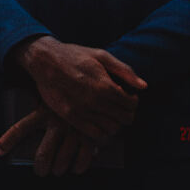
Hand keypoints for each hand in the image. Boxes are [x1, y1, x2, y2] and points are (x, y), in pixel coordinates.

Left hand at [0, 106, 99, 176]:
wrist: (97, 91)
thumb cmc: (71, 97)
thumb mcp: (52, 98)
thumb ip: (41, 111)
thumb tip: (29, 129)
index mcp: (44, 112)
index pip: (22, 127)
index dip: (8, 140)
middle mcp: (58, 123)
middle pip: (43, 154)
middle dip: (41, 167)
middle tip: (41, 171)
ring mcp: (74, 131)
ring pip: (62, 160)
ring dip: (59, 169)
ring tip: (58, 170)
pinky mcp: (90, 136)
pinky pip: (83, 159)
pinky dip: (79, 167)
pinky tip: (76, 168)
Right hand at [13, 36, 145, 140]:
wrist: (45, 61)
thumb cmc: (75, 55)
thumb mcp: (102, 55)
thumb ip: (125, 71)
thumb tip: (144, 86)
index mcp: (104, 85)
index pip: (131, 104)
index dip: (134, 102)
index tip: (129, 97)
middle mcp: (94, 101)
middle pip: (124, 118)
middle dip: (128, 113)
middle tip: (123, 107)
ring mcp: (81, 111)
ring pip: (111, 129)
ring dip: (116, 122)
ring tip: (111, 113)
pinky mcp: (70, 118)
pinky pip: (94, 134)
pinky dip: (102, 131)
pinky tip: (100, 120)